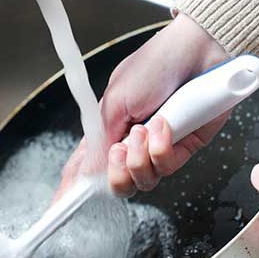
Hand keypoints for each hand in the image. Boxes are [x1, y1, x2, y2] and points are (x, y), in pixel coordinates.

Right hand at [58, 14, 228, 197]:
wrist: (197, 52)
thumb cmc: (156, 64)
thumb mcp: (116, 100)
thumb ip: (101, 141)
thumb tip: (88, 171)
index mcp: (109, 127)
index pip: (86, 165)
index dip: (73, 187)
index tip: (61, 205)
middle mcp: (133, 141)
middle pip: (117, 183)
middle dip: (116, 173)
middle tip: (119, 151)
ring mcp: (158, 147)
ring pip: (143, 181)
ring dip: (141, 156)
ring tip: (144, 129)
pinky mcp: (184, 147)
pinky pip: (168, 166)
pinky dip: (163, 147)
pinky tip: (165, 124)